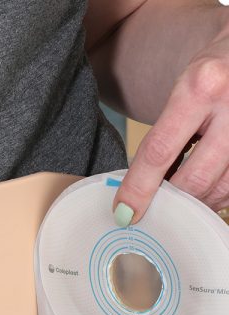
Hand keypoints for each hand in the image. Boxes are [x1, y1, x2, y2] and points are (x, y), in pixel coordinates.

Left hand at [113, 24, 228, 225]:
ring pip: (220, 189)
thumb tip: (139, 190)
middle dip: (171, 200)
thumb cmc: (213, 74)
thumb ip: (162, 136)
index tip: (124, 212)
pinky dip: (217, 194)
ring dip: (196, 200)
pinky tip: (206, 186)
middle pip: (193, 180)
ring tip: (182, 190)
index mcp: (202, 87)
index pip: (158, 152)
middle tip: (157, 204)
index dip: (138, 188)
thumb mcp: (182, 90)